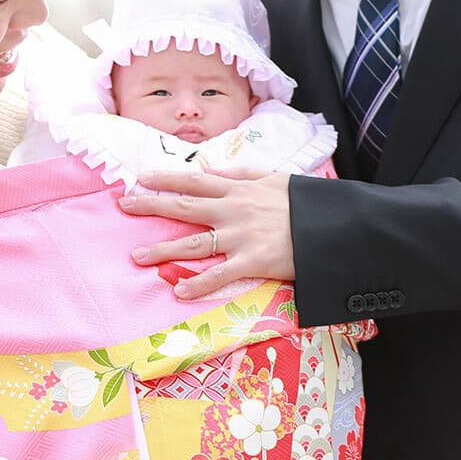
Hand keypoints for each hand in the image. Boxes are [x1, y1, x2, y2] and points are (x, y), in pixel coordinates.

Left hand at [118, 166, 294, 299]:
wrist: (336, 227)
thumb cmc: (307, 203)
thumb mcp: (275, 178)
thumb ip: (242, 173)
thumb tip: (211, 168)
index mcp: (239, 190)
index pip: (195, 179)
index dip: (166, 177)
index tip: (141, 177)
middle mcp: (234, 211)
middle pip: (185, 206)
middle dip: (152, 205)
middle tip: (125, 205)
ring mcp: (241, 237)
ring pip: (194, 242)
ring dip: (163, 249)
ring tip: (137, 256)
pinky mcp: (253, 261)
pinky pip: (220, 274)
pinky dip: (198, 284)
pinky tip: (178, 290)